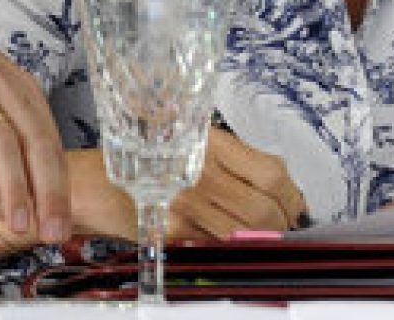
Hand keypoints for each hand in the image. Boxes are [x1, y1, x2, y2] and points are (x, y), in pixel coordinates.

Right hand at [0, 33, 68, 243]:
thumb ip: (5, 139)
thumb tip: (12, 190)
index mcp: (25, 92)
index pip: (52, 145)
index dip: (60, 185)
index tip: (65, 221)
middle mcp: (10, 91)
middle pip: (40, 146)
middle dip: (50, 193)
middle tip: (55, 231)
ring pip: (8, 146)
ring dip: (15, 189)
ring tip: (22, 224)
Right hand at [68, 130, 307, 240]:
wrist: (97, 183)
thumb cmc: (152, 163)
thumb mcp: (198, 148)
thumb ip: (240, 165)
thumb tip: (286, 193)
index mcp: (212, 143)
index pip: (272, 174)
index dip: (292, 196)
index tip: (297, 207)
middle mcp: (198, 171)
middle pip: (262, 208)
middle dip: (281, 224)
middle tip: (284, 228)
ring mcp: (183, 203)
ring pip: (241, 232)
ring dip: (259, 241)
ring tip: (262, 238)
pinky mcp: (168, 230)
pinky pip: (212, 246)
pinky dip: (228, 249)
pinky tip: (230, 245)